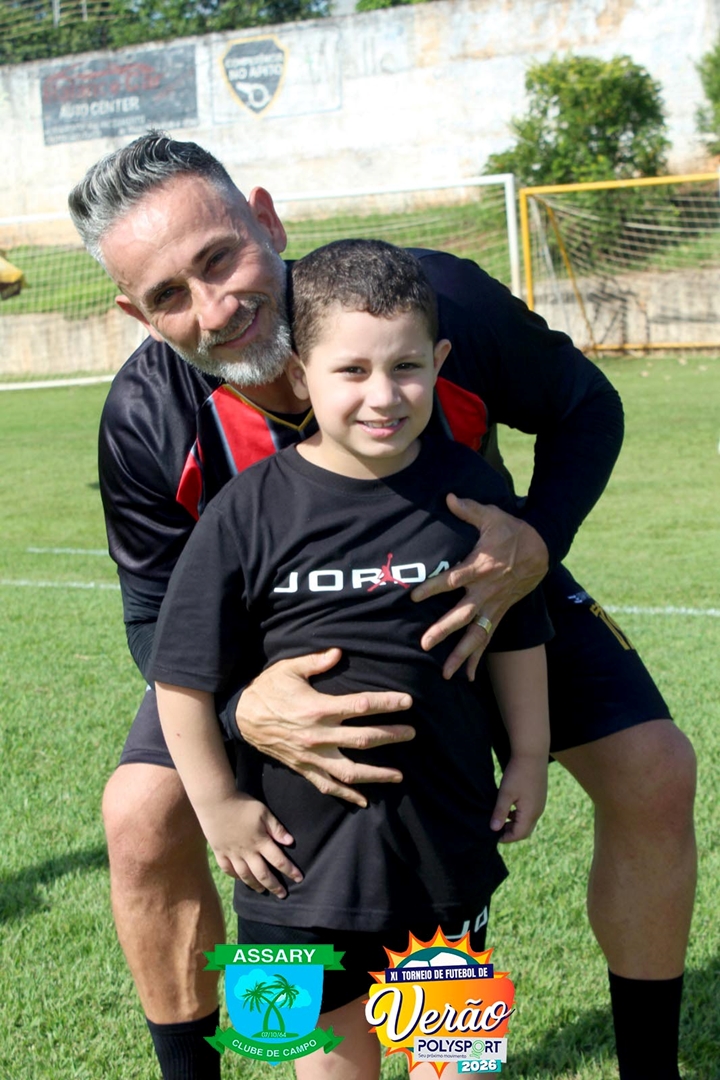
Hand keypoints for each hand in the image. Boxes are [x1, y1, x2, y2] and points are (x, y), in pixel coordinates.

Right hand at [197, 791, 302, 896]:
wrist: (215, 801)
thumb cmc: (242, 804)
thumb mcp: (263, 812)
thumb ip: (276, 828)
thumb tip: (290, 842)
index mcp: (260, 841)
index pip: (278, 860)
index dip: (290, 870)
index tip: (299, 878)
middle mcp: (247, 851)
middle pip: (262, 873)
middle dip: (274, 885)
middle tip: (282, 895)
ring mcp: (232, 853)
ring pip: (245, 875)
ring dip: (255, 884)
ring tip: (262, 891)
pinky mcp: (220, 851)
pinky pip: (227, 869)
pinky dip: (235, 876)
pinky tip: (240, 879)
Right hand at [236, 649, 414, 808]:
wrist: (240, 716)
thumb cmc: (267, 689)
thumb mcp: (289, 668)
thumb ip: (316, 662)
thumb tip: (339, 652)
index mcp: (318, 708)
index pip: (361, 705)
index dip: (387, 703)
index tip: (407, 702)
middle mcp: (318, 735)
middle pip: (363, 739)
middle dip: (391, 736)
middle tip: (412, 733)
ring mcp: (311, 756)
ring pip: (350, 771)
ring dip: (377, 774)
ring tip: (399, 775)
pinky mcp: (303, 768)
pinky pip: (327, 786)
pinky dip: (346, 795)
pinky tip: (363, 800)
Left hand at [411, 495, 548, 679]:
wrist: (542, 547)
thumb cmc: (512, 531)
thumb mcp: (492, 516)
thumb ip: (468, 509)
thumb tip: (449, 497)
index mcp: (480, 567)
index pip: (452, 580)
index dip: (433, 587)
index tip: (414, 596)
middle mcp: (486, 591)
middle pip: (462, 614)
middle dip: (444, 630)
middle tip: (424, 643)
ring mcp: (494, 605)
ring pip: (476, 634)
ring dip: (460, 654)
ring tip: (444, 673)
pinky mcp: (500, 613)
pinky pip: (488, 639)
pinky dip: (478, 659)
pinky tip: (467, 677)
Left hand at [490, 753, 547, 842]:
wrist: (532, 754)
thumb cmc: (517, 773)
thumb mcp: (505, 793)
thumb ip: (500, 812)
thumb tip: (494, 829)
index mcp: (530, 813)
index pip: (519, 834)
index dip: (506, 838)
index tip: (493, 837)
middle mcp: (538, 811)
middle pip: (525, 831)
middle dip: (511, 833)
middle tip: (497, 830)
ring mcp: (540, 804)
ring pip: (528, 822)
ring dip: (515, 824)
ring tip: (500, 818)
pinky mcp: (539, 796)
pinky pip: (530, 812)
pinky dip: (519, 815)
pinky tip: (509, 807)